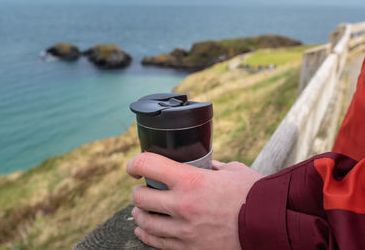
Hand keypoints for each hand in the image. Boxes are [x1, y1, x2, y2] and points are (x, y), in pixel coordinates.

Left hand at [126, 152, 262, 249]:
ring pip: (144, 222)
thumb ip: (213, 167)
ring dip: (139, 214)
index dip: (135, 163)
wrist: (272, 227)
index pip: (148, 164)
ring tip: (141, 210)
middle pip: (140, 196)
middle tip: (143, 188)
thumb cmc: (255, 196)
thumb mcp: (233, 171)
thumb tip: (204, 164)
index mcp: (191, 180)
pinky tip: (144, 231)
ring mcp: (184, 231)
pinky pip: (157, 243)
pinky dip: (146, 235)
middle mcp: (182, 205)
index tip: (133, 166)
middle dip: (138, 191)